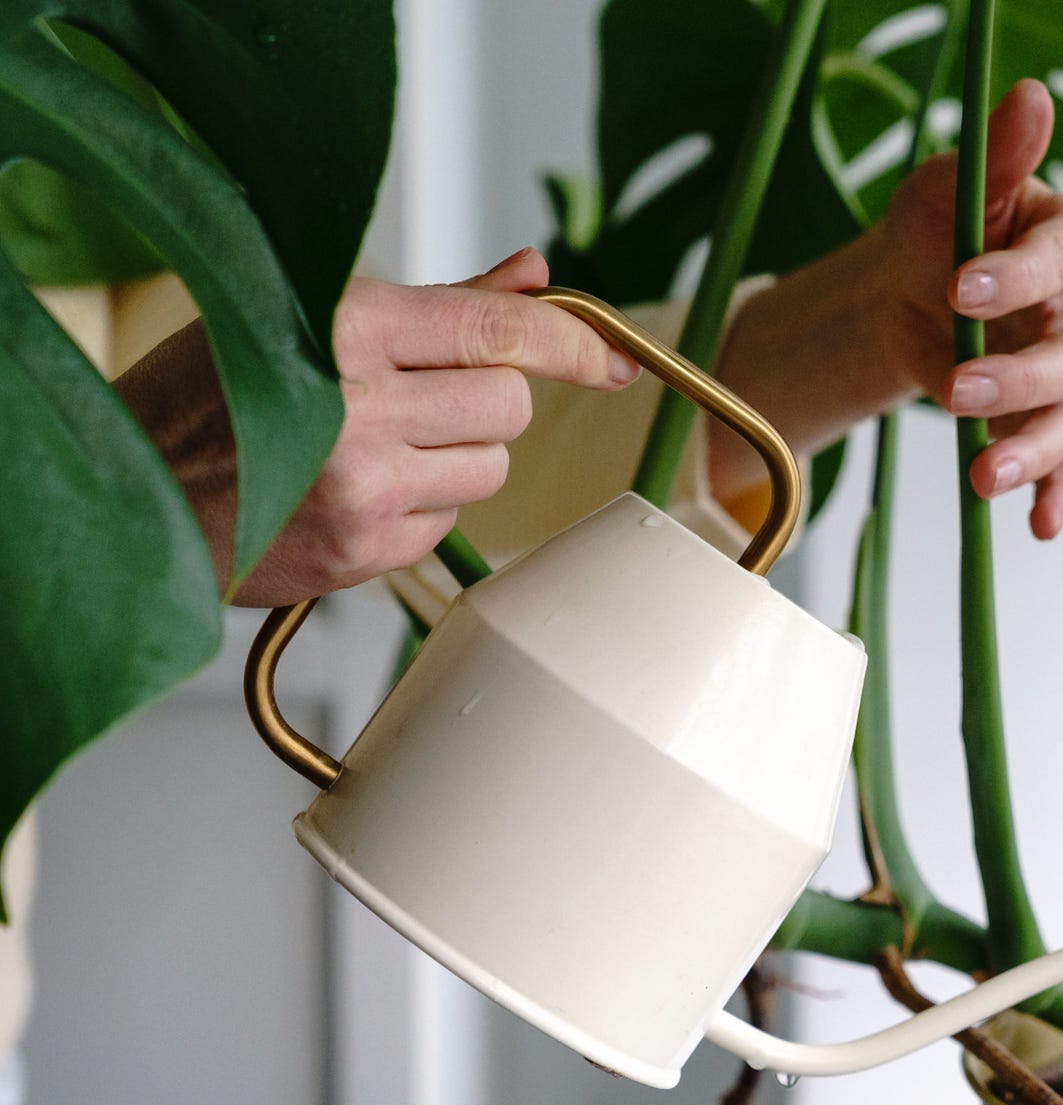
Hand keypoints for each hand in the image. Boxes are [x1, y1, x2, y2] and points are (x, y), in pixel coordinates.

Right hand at [119, 248, 635, 605]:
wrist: (132, 491)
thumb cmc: (212, 395)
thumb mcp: (309, 316)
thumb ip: (441, 302)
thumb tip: (535, 277)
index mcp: (347, 328)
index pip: (499, 332)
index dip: (573, 344)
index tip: (612, 358)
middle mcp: (361, 407)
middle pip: (508, 405)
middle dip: (483, 403)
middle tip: (417, 400)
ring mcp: (364, 487)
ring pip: (490, 469)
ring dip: (457, 458)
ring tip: (378, 446)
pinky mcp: (364, 550)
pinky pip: (447, 522)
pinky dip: (420, 507)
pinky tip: (355, 491)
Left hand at [709, 79, 1062, 539]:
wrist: (904, 296)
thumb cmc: (935, 230)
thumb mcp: (952, 186)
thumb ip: (997, 155)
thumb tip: (1031, 94)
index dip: (1022, 275)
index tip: (959, 286)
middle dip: (1017, 377)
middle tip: (954, 389)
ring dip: (1030, 449)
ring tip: (980, 478)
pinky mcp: (1047, 421)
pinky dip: (1056, 494)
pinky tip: (1038, 526)